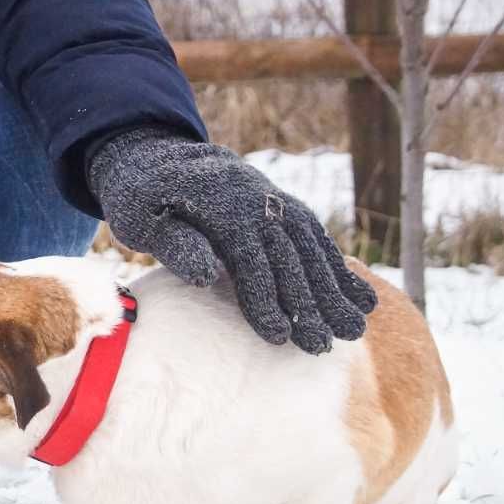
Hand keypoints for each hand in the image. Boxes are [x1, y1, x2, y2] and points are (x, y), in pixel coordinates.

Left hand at [87, 126, 377, 353]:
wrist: (164, 157)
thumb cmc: (143, 198)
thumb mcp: (140, 218)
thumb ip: (174, 244)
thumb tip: (205, 276)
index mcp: (222, 204)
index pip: (250, 258)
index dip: (266, 298)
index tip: (279, 338)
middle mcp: (259, 201)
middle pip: (290, 257)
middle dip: (310, 304)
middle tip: (325, 347)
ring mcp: (277, 204)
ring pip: (312, 250)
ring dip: (335, 291)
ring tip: (355, 331)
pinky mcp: (286, 211)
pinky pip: (319, 241)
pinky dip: (341, 270)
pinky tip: (362, 300)